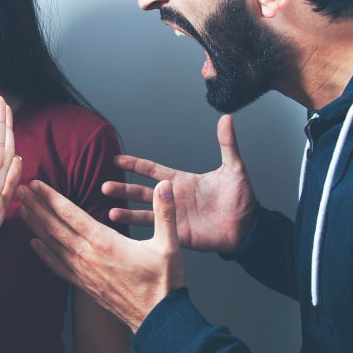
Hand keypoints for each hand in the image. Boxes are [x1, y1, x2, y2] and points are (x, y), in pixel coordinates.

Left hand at [19, 179, 184, 332]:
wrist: (158, 320)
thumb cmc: (163, 283)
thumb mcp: (169, 245)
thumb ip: (165, 212)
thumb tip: (165, 184)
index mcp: (105, 242)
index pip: (71, 214)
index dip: (51, 197)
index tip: (36, 184)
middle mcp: (89, 256)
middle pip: (55, 226)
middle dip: (36, 206)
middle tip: (18, 190)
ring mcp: (84, 272)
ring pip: (52, 245)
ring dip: (35, 226)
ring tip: (21, 210)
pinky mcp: (84, 285)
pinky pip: (58, 267)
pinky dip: (44, 254)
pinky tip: (34, 245)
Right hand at [102, 114, 255, 253]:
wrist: (249, 226)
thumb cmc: (241, 197)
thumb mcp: (234, 168)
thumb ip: (227, 144)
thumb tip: (226, 118)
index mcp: (181, 181)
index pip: (152, 170)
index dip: (135, 164)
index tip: (116, 158)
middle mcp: (173, 198)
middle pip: (141, 191)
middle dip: (122, 187)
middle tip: (103, 185)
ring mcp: (174, 217)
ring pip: (143, 212)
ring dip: (126, 210)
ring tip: (107, 208)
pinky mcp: (178, 234)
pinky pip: (155, 231)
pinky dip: (139, 229)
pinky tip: (125, 228)